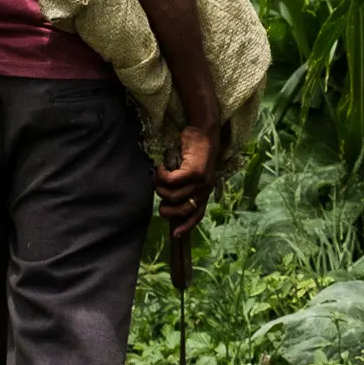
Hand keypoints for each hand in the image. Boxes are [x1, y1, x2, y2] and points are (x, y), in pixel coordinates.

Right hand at [156, 120, 223, 285]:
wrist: (204, 130)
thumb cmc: (194, 150)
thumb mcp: (191, 171)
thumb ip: (184, 186)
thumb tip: (167, 199)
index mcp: (204, 192)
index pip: (196, 215)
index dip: (186, 226)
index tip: (175, 234)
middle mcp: (205, 189)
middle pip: (180, 209)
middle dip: (165, 205)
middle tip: (159, 191)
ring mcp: (201, 181)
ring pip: (173, 195)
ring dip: (160, 186)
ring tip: (158, 175)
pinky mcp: (195, 171)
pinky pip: (172, 181)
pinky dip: (162, 175)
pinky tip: (161, 167)